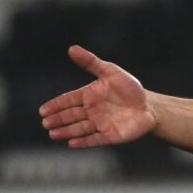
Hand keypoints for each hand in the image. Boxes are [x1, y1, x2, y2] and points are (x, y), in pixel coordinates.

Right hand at [39, 45, 156, 147]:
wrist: (149, 106)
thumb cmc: (130, 88)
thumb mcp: (111, 72)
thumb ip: (91, 62)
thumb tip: (72, 48)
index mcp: (89, 96)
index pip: (68, 100)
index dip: (56, 105)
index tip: (43, 110)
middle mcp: (92, 111)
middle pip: (71, 115)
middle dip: (58, 120)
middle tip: (45, 123)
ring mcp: (100, 124)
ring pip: (79, 128)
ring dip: (66, 131)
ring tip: (53, 134)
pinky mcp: (110, 135)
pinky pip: (95, 139)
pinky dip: (84, 142)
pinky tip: (72, 143)